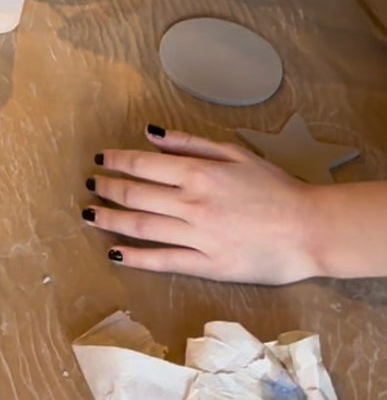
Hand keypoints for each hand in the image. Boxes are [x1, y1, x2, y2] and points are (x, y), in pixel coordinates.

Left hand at [86, 129, 319, 283]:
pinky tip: (115, 253)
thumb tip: (151, 133)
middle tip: (89, 186)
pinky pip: (164, 261)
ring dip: (111, 220)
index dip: (116, 161)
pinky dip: (136, 258)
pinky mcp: (208, 266)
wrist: (309, 229)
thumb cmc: (274, 187)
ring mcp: (198, 236)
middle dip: (107, 190)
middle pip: (136, 196)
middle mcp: (192, 203)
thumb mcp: (233, 153)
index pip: (143, 164)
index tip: (99, 160)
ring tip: (89, 217)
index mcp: (198, 172)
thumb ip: (189, 143)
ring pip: (142, 228)